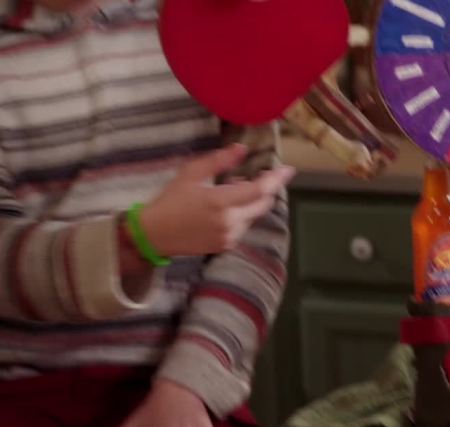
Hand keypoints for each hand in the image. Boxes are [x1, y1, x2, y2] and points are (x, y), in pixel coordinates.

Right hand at [139, 144, 295, 256]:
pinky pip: (243, 226)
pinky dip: (241, 215)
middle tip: (251, 177)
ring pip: (253, 216)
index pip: (259, 190)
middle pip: (262, 204)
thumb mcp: (191, 173)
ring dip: (251, 202)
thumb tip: (242, 149)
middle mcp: (229, 222)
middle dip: (264, 190)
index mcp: (220, 202)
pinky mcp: (226, 246)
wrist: (153, 234)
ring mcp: (229, 236)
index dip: (276, 180)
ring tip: (229, 192)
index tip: (289, 170)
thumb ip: (219, 161)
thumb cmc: (170, 199)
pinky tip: (224, 208)